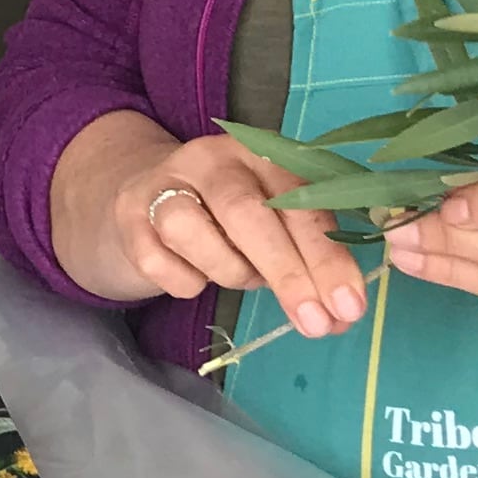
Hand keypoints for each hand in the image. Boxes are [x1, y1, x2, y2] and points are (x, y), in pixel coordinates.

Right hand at [111, 131, 370, 344]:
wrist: (144, 197)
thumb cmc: (225, 218)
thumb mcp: (273, 220)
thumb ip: (308, 258)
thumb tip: (341, 316)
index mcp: (261, 154)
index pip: (300, 203)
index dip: (328, 257)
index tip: (349, 306)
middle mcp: (212, 160)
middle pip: (249, 214)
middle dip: (287, 273)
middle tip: (315, 323)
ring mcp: (164, 184)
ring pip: (193, 232)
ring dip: (229, 272)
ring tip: (241, 278)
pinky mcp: (129, 215)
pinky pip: (158, 262)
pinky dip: (184, 282)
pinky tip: (195, 276)